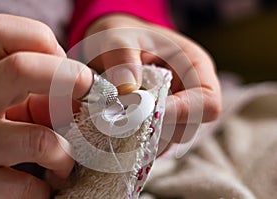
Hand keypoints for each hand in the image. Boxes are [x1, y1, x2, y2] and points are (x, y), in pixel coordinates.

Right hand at [0, 14, 91, 197]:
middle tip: (90, 90)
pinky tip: (52, 178)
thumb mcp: (13, 94)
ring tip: (66, 157)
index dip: (43, 41)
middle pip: (19, 69)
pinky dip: (51, 182)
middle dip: (70, 78)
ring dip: (66, 151)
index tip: (65, 61)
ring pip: (38, 139)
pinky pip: (30, 185)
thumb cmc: (4, 121)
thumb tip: (83, 91)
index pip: (0, 32)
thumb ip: (40, 83)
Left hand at [84, 14, 220, 145]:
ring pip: (172, 138)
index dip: (181, 113)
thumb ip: (122, 56)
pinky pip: (157, 140)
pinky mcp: (161, 119)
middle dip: (159, 127)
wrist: (114, 46)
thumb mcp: (118, 37)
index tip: (146, 112)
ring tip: (121, 120)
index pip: (208, 102)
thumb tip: (127, 89)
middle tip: (127, 118)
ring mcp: (177, 108)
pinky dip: (140, 139)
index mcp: (195, 66)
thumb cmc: (123, 37)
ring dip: (147, 136)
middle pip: (190, 126)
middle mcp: (192, 91)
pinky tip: (122, 127)